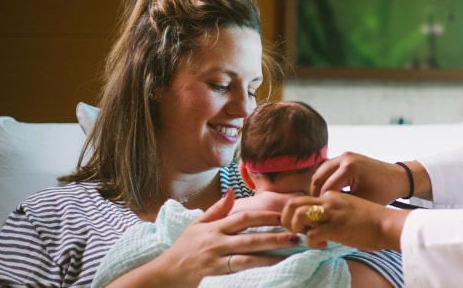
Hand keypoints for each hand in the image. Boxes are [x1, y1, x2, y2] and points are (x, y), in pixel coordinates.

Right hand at [108, 189, 300, 286]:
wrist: (166, 272)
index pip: (243, 218)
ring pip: (248, 254)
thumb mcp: (197, 225)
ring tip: (290, 251)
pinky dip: (258, 266)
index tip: (282, 216)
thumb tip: (231, 191)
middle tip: (296, 234)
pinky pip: (241, 269)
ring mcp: (217, 258)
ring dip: (271, 252)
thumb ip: (217, 209)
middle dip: (274, 235)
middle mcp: (217, 241)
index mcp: (214, 227)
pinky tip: (273, 265)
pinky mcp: (217, 272)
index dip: (263, 216)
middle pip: (250, 236)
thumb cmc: (184, 248)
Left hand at [281, 191, 408, 251]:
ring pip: (298, 215)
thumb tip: (320, 225)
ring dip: (297, 229)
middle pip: (293, 202)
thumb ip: (334, 213)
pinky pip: (311, 235)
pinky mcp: (336, 226)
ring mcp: (332, 212)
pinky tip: (324, 245)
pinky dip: (312, 243)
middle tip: (295, 231)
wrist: (389, 224)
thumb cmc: (373, 220)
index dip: (297, 214)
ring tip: (308, 237)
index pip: (303, 199)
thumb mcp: (350, 209)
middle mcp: (328, 200)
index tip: (305, 227)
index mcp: (332, 195)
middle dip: (286, 218)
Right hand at [311, 152, 415, 204]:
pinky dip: (325, 180)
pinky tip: (328, 195)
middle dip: (316, 195)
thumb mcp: (363, 201)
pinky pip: (328, 169)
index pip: (326, 188)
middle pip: (319, 178)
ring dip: (319, 187)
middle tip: (316, 211)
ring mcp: (344, 155)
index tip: (319, 217)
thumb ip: (342, 205)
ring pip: (320, 172)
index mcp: (349, 168)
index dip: (321, 204)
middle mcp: (345, 158)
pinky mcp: (345, 156)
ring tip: (320, 204)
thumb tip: (323, 213)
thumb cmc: (384, 192)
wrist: (398, 177)